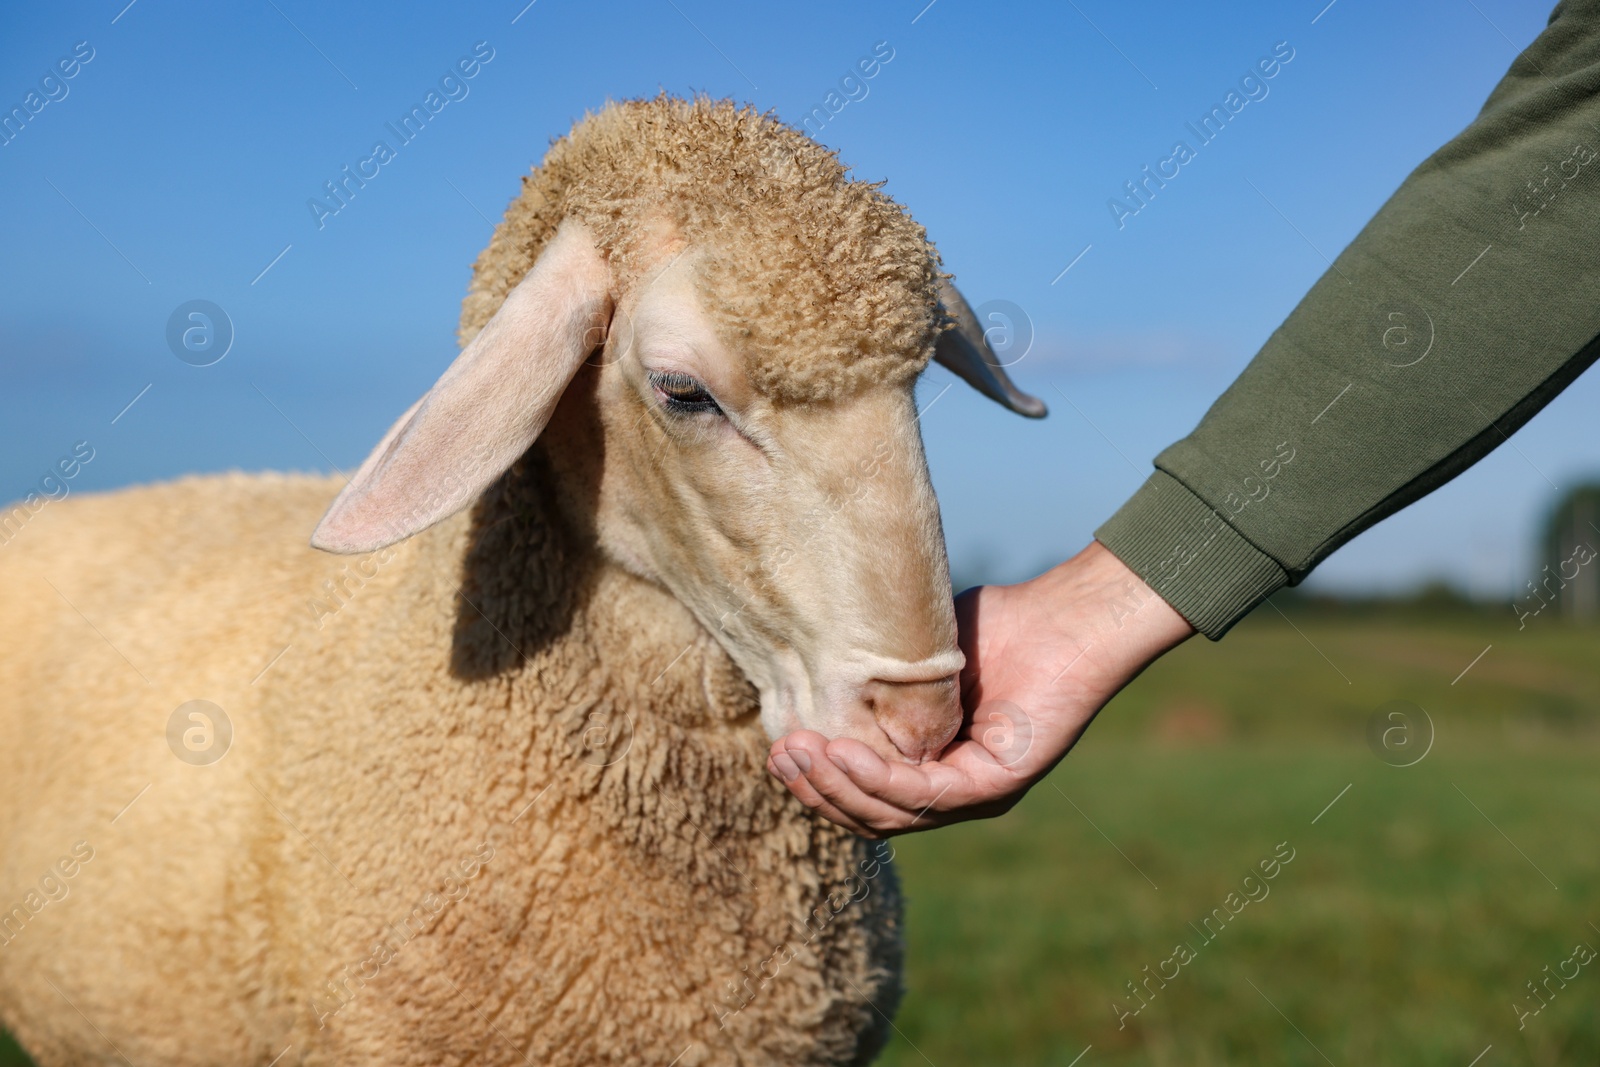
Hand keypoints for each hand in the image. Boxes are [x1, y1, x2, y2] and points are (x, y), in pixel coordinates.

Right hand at [766, 540, 1195, 835]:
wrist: (1066, 614)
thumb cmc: (998, 625)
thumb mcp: (916, 660)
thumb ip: (875, 686)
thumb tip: (813, 682)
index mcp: (937, 769)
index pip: (866, 798)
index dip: (818, 783)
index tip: (778, 749)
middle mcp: (957, 792)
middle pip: (871, 816)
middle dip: (816, 790)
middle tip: (777, 754)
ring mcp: (979, 795)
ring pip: (892, 814)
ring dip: (837, 787)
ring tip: (798, 752)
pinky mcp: (998, 785)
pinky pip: (925, 796)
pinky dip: (877, 779)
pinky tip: (841, 752)